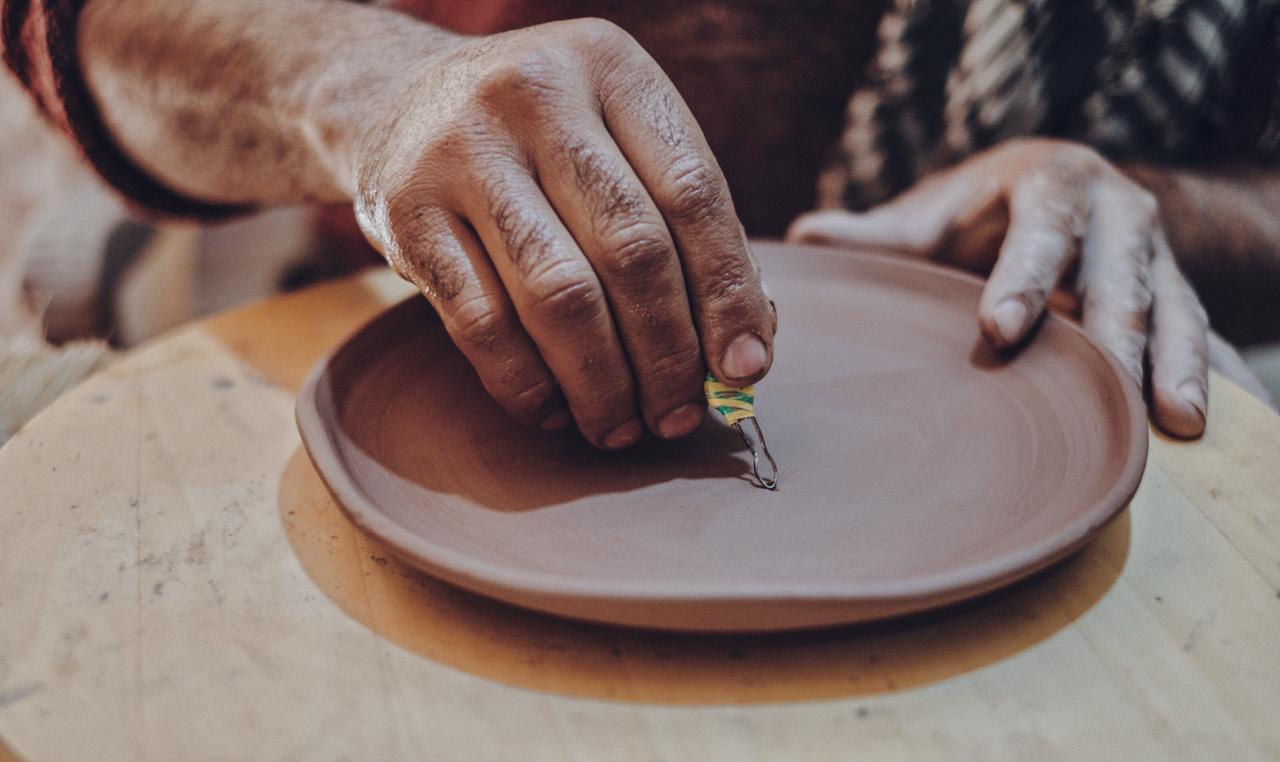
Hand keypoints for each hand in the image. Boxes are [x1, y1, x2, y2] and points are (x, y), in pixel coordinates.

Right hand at [349, 19, 774, 447]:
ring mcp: (462, 152)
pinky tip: (555, 412)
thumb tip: (746, 345)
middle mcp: (535, 95)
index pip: (692, 193)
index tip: (746, 367)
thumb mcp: (613, 133)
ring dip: (602, 384)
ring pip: (558, 295)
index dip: (727, 292)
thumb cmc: (540, 137)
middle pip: (630, 249)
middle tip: (681, 417)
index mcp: (610, 67)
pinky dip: (526, 385)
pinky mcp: (405, 214)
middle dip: (667, 353)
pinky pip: (482, 323)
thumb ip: (679, 222)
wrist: (395, 99)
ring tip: (623, 428)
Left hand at [788, 138, 1209, 437]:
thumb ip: (873, 236)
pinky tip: (1193, 426)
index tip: (998, 328)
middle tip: (1101, 385)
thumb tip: (801, 241)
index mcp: (1050, 183)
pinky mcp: (1177, 293)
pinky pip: (1193, 334)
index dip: (1023, 276)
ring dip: (1169, 363)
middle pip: (1119, 271)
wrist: (1065, 193)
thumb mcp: (932, 218)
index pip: (1041, 227)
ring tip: (1171, 421)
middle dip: (1111, 328)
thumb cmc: (983, 213)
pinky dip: (1196, 375)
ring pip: (1169, 307)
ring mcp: (1155, 254)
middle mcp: (1116, 211)